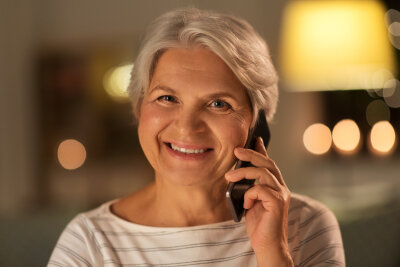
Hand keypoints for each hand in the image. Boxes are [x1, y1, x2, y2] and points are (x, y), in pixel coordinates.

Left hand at [225, 137, 292, 266]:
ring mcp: (281, 194)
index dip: (261, 150)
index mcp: (275, 186)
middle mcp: (281, 188)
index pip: (269, 163)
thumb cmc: (259, 225)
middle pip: (268, 163)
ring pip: (263, 172)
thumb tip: (236, 175)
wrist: (267, 245)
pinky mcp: (278, 202)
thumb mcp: (250, 202)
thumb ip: (248, 188)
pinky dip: (249, 194)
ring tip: (229, 176)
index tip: (254, 139)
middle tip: (236, 151)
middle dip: (251, 154)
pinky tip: (246, 204)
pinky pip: (260, 189)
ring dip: (243, 172)